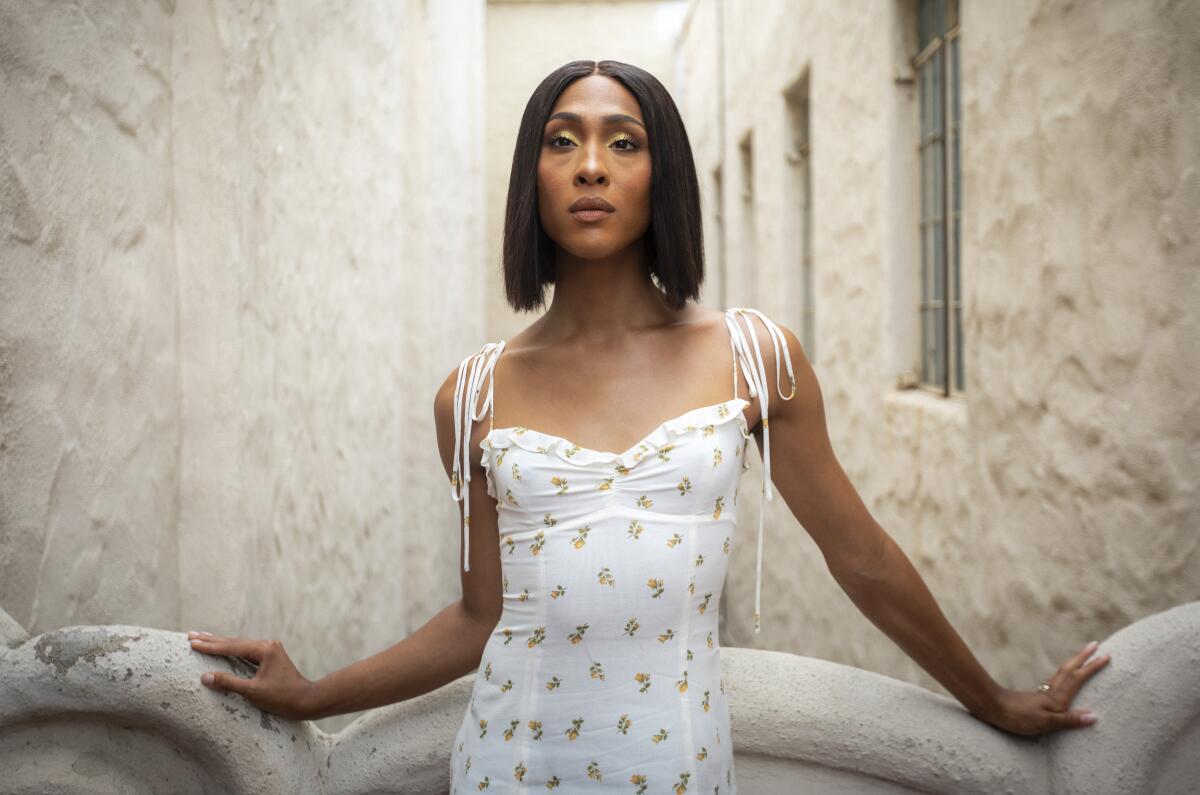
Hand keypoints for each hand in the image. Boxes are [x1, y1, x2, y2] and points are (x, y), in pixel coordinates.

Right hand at [187, 630, 316, 721]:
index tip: (192, 642)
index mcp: (264, 650)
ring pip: (239, 645)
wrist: (306, 700)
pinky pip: (246, 650)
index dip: (210, 646)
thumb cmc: (282, 698)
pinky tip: (223, 648)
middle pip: (234, 642)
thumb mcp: (253, 692)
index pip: (231, 647)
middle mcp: (267, 645)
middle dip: (212, 640)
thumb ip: (229, 683)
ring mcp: (270, 649)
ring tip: (202, 638)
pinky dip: (231, 649)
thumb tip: (205, 676)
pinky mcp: (270, 656)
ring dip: (220, 643)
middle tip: (191, 635)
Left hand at [984, 640, 1110, 734]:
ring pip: (1062, 674)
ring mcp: (1043, 694)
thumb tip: (1094, 715)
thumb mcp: (1045, 723)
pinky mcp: (1036, 699)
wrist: (992, 709)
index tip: (1106, 655)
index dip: (1092, 667)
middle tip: (1096, 644)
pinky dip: (1064, 677)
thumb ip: (1069, 720)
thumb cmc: (1017, 718)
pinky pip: (1056, 683)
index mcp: (1057, 697)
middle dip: (1084, 657)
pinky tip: (1062, 682)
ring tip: (1083, 658)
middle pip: (1070, 670)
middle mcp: (1051, 692)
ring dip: (1075, 664)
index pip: (1078, 678)